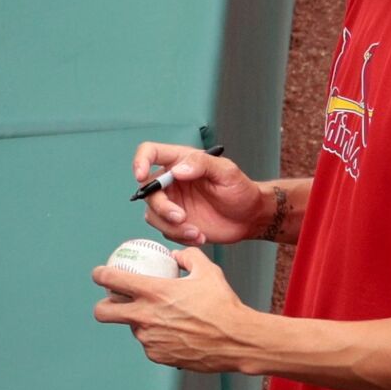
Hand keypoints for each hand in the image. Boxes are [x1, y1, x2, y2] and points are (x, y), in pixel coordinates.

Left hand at [92, 247, 255, 373]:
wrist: (237, 340)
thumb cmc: (223, 305)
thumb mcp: (207, 271)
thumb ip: (188, 257)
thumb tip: (176, 256)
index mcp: (154, 292)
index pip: (112, 280)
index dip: (100, 275)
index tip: (99, 274)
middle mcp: (146, 316)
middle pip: (103, 313)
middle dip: (102, 307)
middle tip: (111, 304)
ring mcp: (150, 339)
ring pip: (133, 329)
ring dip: (141, 323)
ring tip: (163, 319)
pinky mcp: (158, 356)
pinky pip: (150, 344)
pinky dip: (158, 338)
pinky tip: (176, 333)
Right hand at [132, 142, 271, 245]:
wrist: (249, 218)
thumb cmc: (240, 190)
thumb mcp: (226, 172)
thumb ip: (202, 164)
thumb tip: (177, 171)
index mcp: (180, 161)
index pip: (151, 153)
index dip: (140, 161)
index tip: (141, 175)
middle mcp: (171, 181)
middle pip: (148, 191)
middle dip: (162, 207)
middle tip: (181, 217)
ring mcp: (172, 203)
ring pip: (153, 214)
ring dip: (171, 226)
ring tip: (196, 232)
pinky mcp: (175, 223)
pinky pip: (166, 231)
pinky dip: (180, 236)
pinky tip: (199, 236)